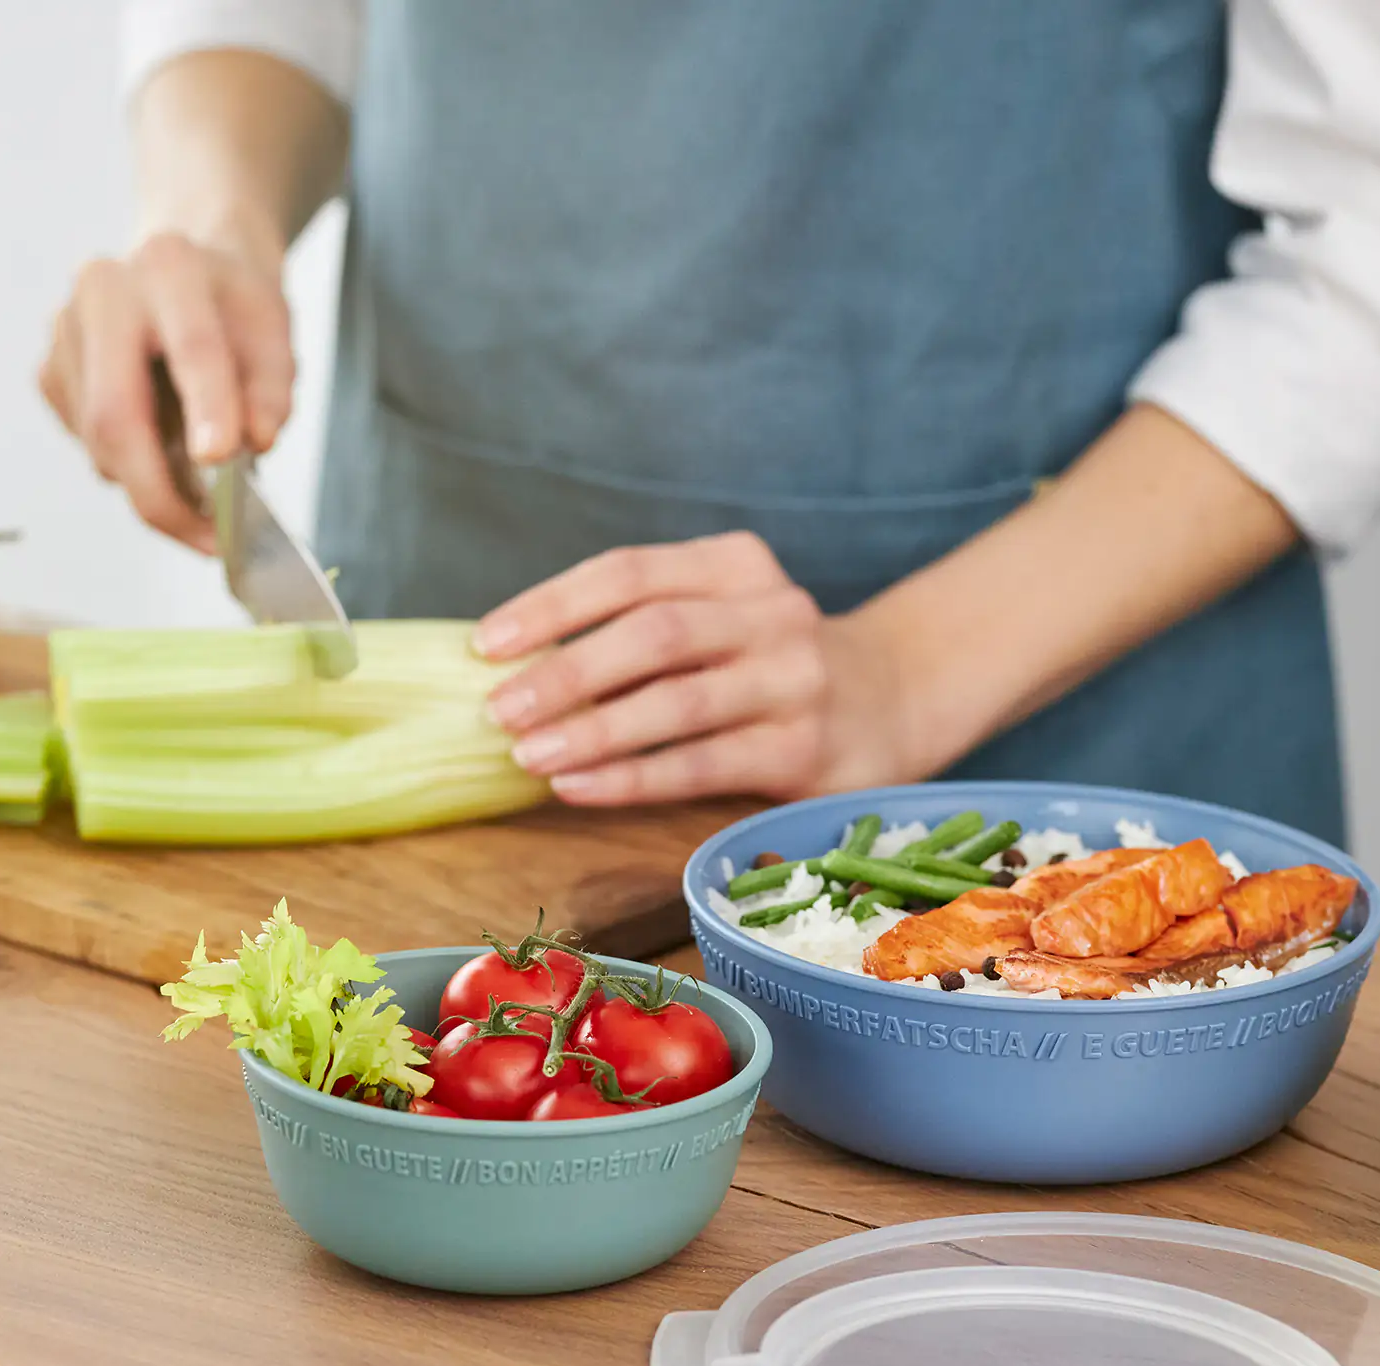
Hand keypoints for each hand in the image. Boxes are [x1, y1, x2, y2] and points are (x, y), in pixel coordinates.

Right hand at [38, 231, 294, 550]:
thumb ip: (272, 388)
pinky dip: (131, 471)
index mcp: (171, 268)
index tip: (222, 459)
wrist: (186, 271)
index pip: (192, 346)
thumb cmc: (234, 310)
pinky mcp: (50, 371)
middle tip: (208, 541)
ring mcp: (64, 331)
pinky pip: (89, 447)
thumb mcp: (275, 334)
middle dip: (160, 493)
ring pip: (99, 444)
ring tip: (202, 499)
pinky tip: (162, 451)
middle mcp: (104, 291)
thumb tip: (256, 441)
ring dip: (152, 489)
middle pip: (116, 414)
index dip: (208, 407)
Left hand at [472, 531, 897, 805]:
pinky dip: (631, 777)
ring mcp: (794, 680)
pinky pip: (701, 764)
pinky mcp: (804, 749)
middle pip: (652, 634)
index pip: (629, 572)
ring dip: (592, 731)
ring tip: (528, 755)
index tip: (486, 644)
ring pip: (676, 702)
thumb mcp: (720, 617)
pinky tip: (577, 787)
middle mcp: (771, 612)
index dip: (551, 606)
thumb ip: (641, 630)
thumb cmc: (768, 664)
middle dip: (565, 672)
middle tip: (498, 710)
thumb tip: (515, 668)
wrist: (894, 700)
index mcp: (736, 565)